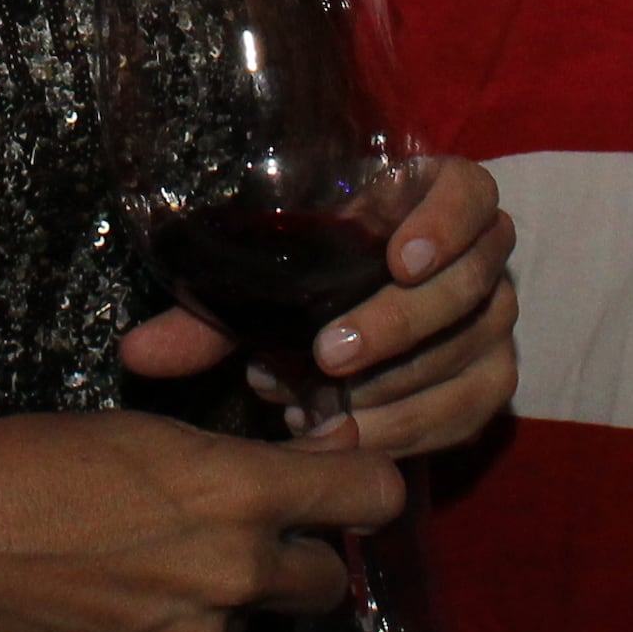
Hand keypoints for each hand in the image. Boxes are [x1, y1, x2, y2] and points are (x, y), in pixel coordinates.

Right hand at [0, 411, 397, 631]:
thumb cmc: (30, 459)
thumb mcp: (144, 431)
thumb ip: (228, 465)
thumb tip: (289, 483)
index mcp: (240, 493)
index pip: (370, 497)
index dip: (364, 490)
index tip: (350, 491)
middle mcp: (236, 577)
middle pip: (324, 582)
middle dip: (294, 562)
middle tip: (239, 539)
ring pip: (240, 627)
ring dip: (211, 605)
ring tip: (132, 571)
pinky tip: (98, 613)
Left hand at [121, 154, 519, 457]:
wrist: (346, 327)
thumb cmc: (306, 283)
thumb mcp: (262, 283)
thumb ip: (207, 311)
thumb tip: (137, 355)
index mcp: (433, 200)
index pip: (472, 194)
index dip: (445, 224)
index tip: (396, 259)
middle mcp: (482, 258)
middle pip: (472, 286)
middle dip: (398, 326)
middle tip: (328, 358)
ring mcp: (494, 322)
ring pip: (475, 355)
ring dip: (398, 388)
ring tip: (318, 412)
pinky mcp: (492, 381)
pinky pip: (470, 411)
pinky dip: (412, 429)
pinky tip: (352, 437)